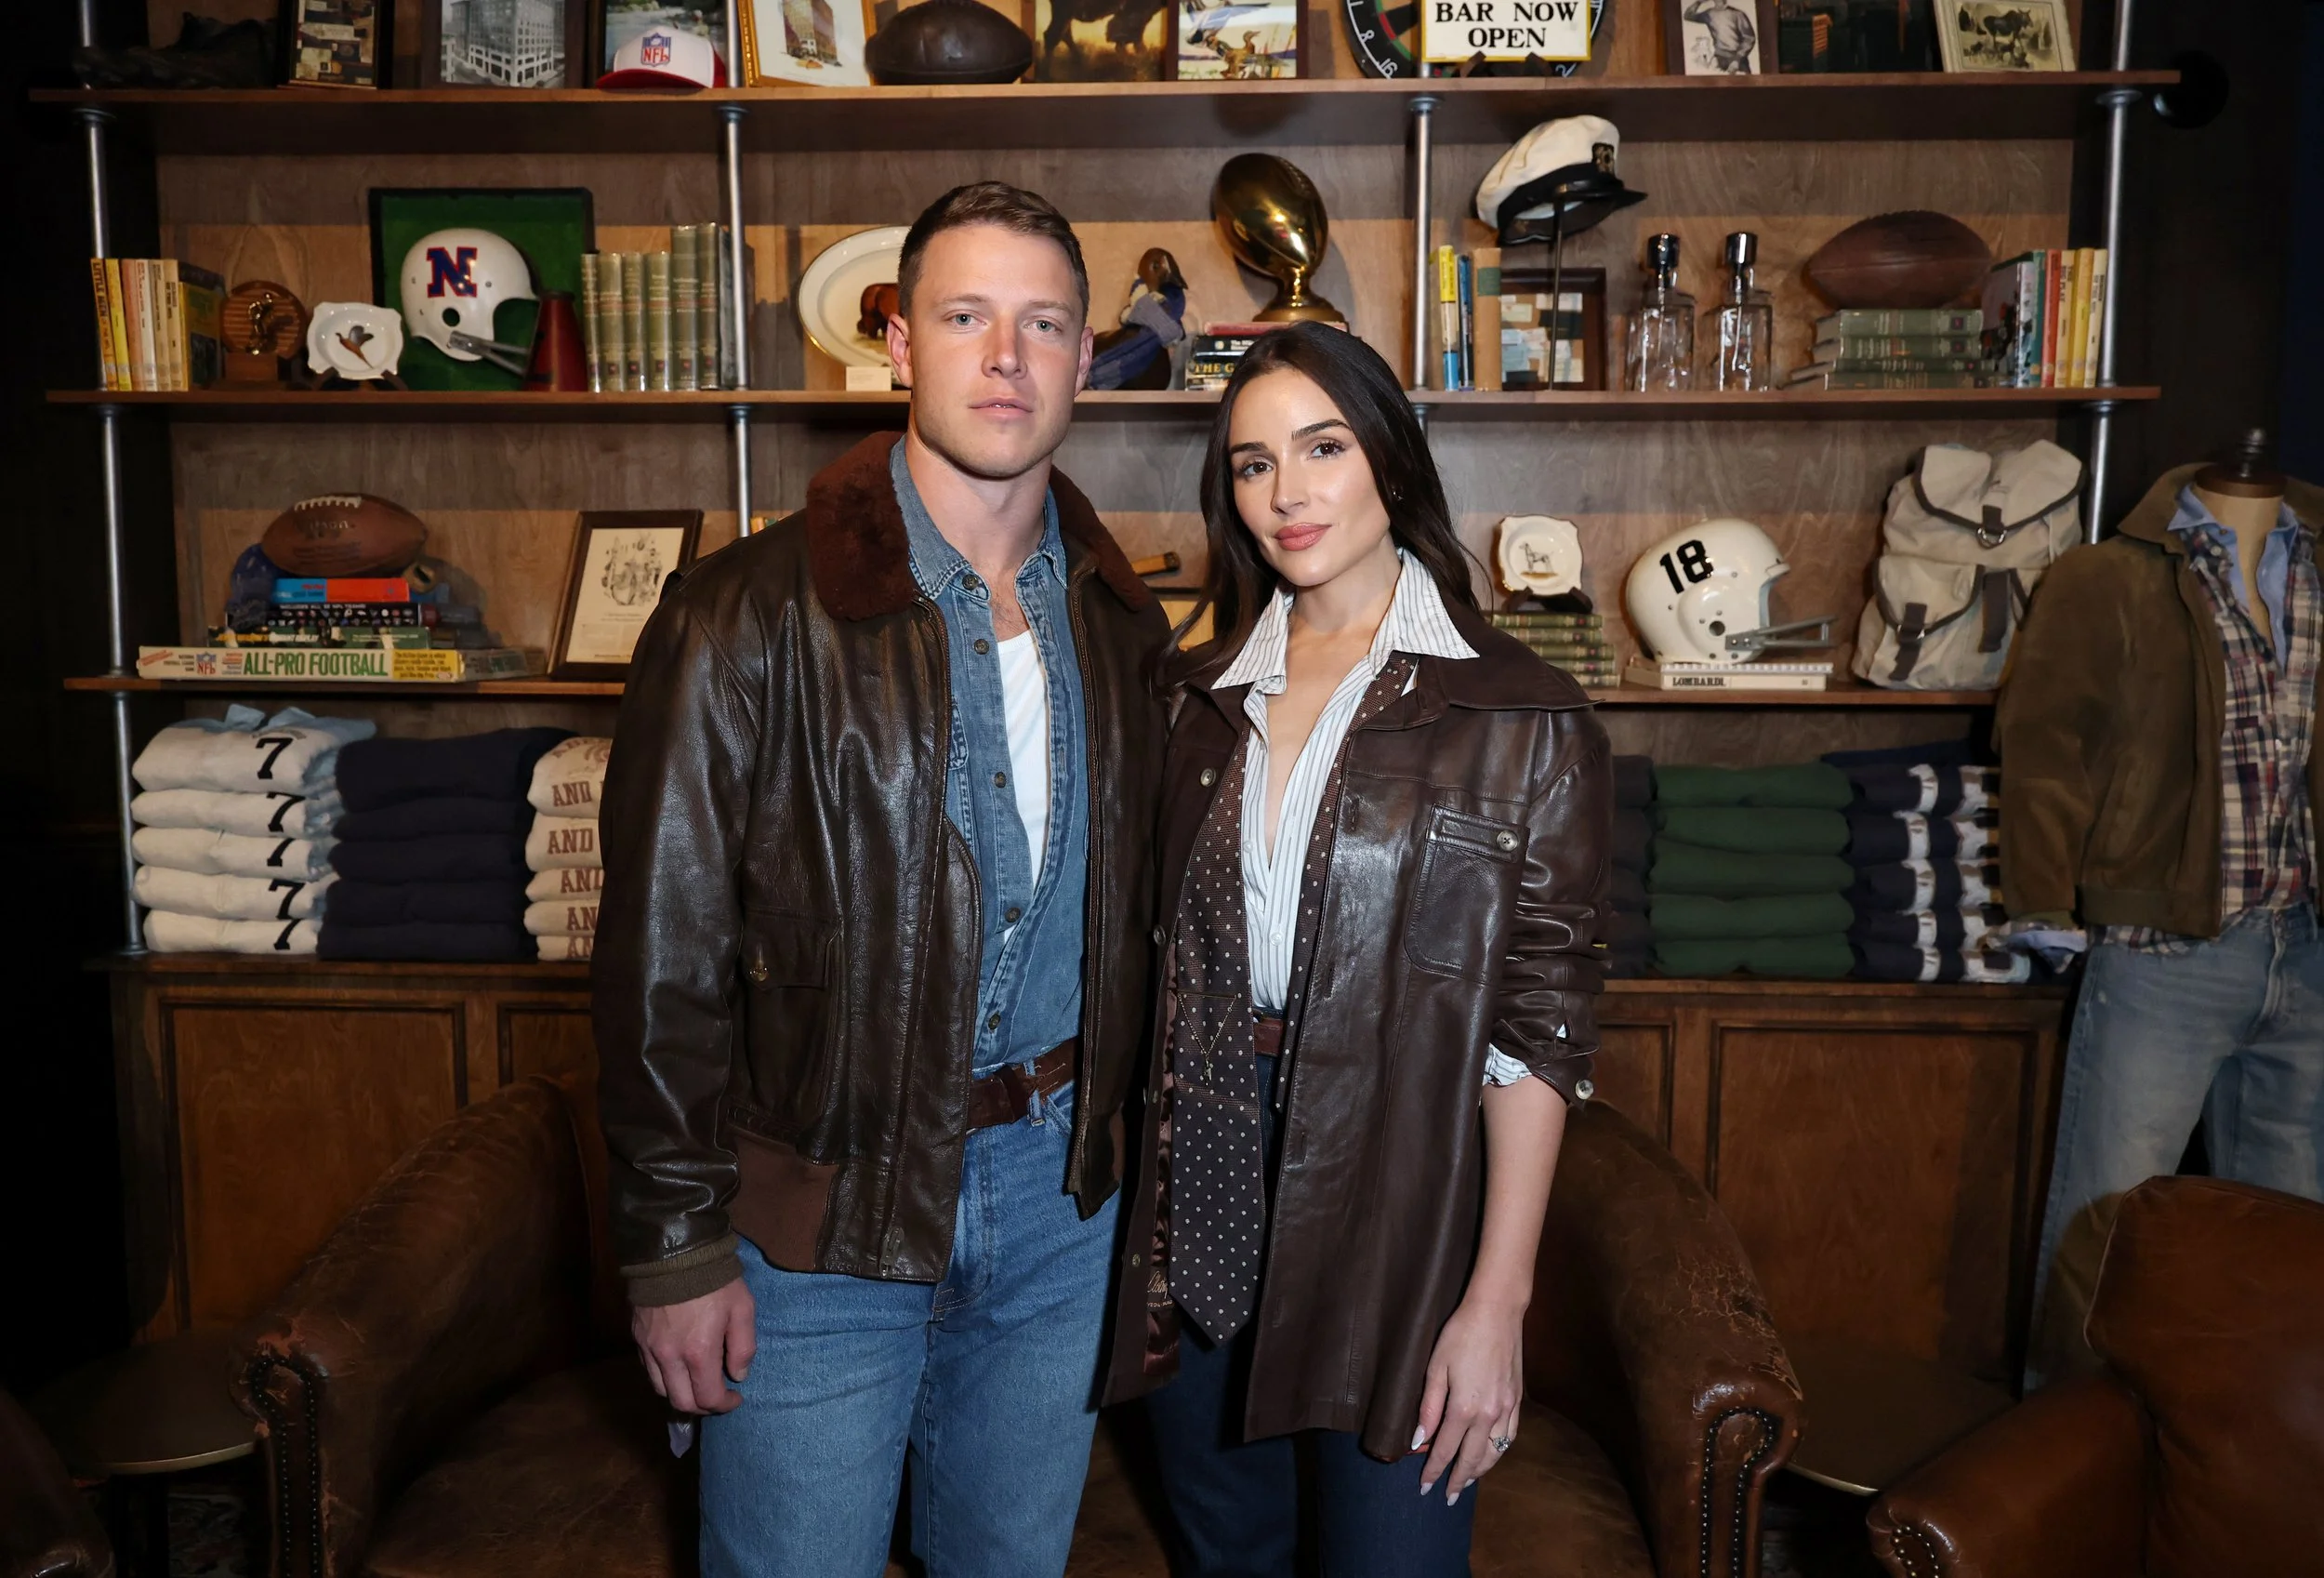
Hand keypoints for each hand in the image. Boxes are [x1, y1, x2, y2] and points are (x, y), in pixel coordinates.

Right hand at [631, 1278, 756, 1414]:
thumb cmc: (715, 1280)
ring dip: (680, 1394)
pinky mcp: (637, 1337)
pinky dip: (664, 1377)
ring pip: (661, 1390)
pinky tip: (677, 1367)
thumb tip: (738, 1376)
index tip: (736, 1397)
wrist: (675, 1252)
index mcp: (699, 1352)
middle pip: (681, 1402)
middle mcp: (670, 1357)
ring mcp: (650, 1348)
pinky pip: (648, 1370)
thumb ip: (743, 1347)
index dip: (725, 1405)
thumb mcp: (742, 1308)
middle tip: (716, 1396)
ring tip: (696, 1384)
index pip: (708, 1398)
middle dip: (702, 1406)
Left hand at [1413, 1295, 1524, 1504]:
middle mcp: (1489, 1415)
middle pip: (1472, 1458)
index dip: (1434, 1470)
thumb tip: (1419, 1440)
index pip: (1445, 1450)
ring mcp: (1507, 1408)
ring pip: (1495, 1452)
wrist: (1497, 1311)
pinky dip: (1500, 1451)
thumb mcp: (1435, 1368)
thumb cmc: (1460, 1334)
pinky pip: (1510, 1436)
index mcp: (1464, 1408)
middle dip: (1458, 1480)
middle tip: (1448, 1497)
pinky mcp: (1517, 1399)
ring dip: (1481, 1470)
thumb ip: (1428, 1407)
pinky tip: (1492, 1454)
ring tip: (1467, 1481)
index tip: (1425, 1487)